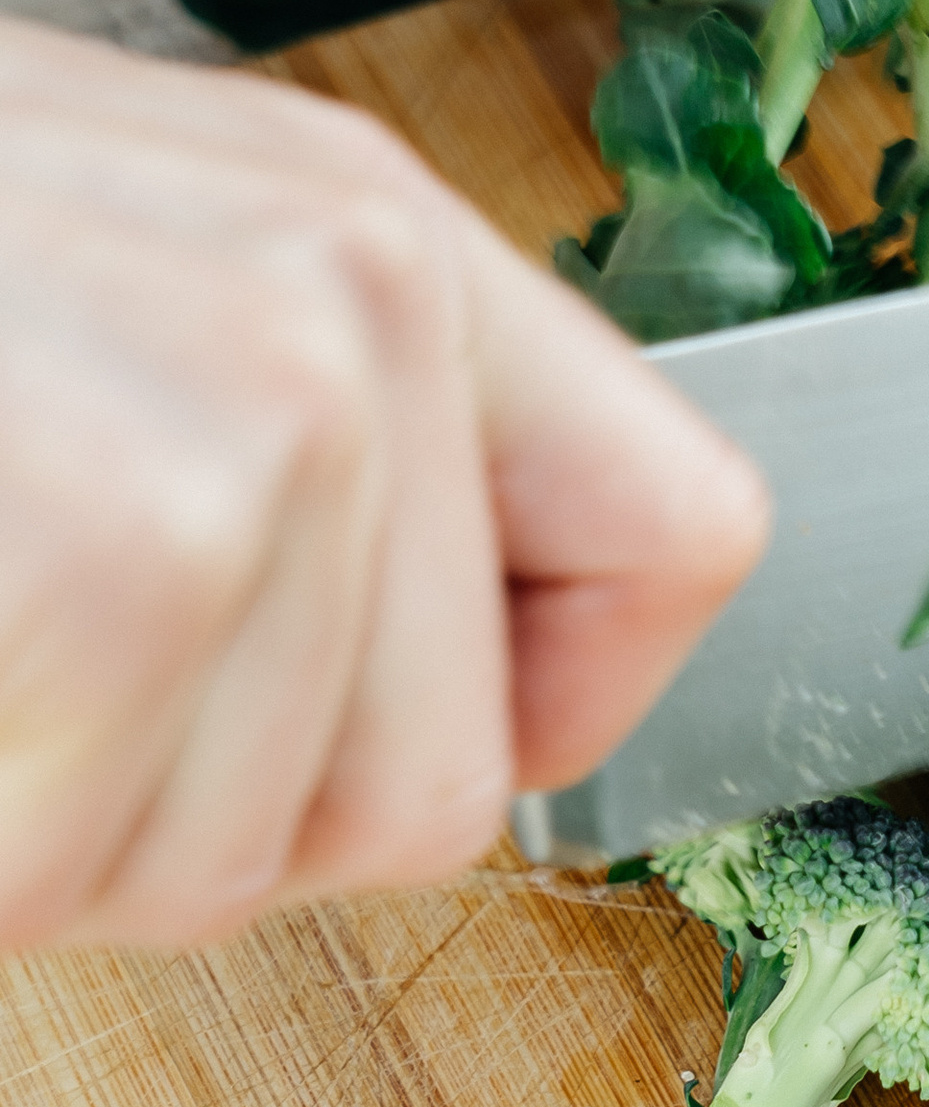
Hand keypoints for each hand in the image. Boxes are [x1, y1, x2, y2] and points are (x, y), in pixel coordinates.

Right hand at [0, 23, 769, 956]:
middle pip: (443, 791)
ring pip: (245, 864)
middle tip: (32, 684)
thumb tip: (476, 700)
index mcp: (373, 241)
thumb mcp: (99, 276)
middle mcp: (357, 322)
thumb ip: (301, 446)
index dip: (565, 700)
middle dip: (216, 816)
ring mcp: (255, 443)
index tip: (417, 730)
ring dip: (57, 830)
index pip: (686, 538)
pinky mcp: (120, 563)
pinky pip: (76, 863)